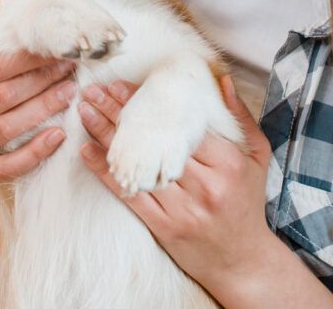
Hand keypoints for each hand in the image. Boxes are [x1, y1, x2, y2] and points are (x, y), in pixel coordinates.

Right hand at [0, 7, 76, 187]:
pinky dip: (36, 152)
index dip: (26, 59)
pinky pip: (9, 166)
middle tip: (68, 69)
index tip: (53, 51)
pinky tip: (58, 135)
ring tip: (69, 93)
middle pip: (4, 96)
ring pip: (9, 128)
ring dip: (44, 109)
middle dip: (41, 80)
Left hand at [79, 75, 276, 292]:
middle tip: (93, 91)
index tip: (119, 84)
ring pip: (137, 164)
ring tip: (85, 111)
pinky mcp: (165, 226)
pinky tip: (86, 150)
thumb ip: (240, 118)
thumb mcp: (256, 157)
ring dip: (106, 135)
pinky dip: (104, 171)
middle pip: (153, 141)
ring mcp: (184, 208)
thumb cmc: (245, 201)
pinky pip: (129, 193)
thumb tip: (220, 80)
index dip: (145, 102)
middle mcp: (205, 184)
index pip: (178, 124)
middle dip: (118, 111)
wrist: (242, 260)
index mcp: (227, 163)